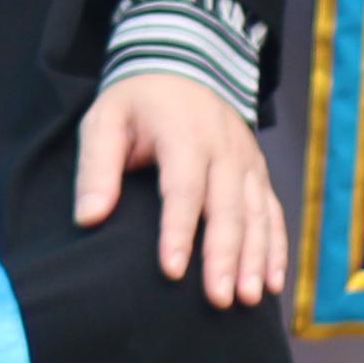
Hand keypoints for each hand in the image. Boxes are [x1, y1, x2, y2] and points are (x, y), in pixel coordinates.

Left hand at [73, 73, 288, 311]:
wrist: (184, 63)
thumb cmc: (136, 102)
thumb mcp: (105, 120)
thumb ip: (96, 168)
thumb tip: (88, 217)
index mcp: (185, 134)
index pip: (183, 188)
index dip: (178, 231)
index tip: (171, 272)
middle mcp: (224, 148)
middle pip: (228, 207)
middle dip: (224, 256)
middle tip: (218, 299)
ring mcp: (247, 160)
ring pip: (256, 214)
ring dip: (255, 258)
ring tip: (247, 299)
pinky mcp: (258, 172)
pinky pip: (272, 212)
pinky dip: (275, 247)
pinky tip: (273, 283)